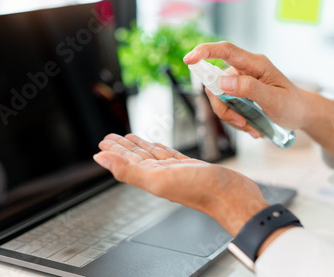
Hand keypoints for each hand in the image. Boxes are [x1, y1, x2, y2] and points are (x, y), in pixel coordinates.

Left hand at [93, 133, 268, 236]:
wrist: (232, 196)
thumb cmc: (200, 191)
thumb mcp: (158, 179)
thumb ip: (128, 170)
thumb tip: (100, 158)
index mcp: (151, 177)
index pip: (127, 161)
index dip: (115, 151)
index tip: (104, 142)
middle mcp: (162, 174)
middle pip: (137, 157)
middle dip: (124, 147)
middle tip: (112, 137)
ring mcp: (177, 171)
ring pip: (153, 155)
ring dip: (141, 146)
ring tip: (131, 138)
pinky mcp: (192, 167)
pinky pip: (172, 156)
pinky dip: (162, 149)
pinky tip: (159, 146)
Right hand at [184, 42, 310, 136]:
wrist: (301, 113)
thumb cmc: (293, 105)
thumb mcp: (274, 100)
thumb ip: (250, 89)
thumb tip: (223, 82)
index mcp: (255, 64)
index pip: (226, 51)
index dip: (205, 52)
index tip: (189, 60)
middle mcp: (244, 70)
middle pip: (216, 83)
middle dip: (224, 107)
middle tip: (241, 123)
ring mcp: (240, 82)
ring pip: (219, 98)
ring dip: (231, 117)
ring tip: (251, 127)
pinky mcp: (239, 93)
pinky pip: (226, 106)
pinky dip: (235, 120)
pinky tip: (251, 126)